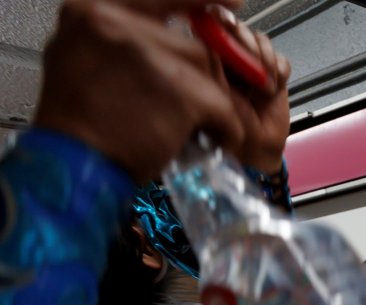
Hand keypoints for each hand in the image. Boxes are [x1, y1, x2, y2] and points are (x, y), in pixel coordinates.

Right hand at [35, 0, 245, 181]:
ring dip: (210, 104)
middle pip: (190, 45)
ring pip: (208, 74)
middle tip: (194, 107)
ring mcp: (151, 56)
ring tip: (189, 127)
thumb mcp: (84, 57)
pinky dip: (225, 127)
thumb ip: (122, 37)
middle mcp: (117, 24)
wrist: (74, 167)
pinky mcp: (181, 92)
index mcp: (91, 11)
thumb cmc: (80, 124)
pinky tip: (211, 138)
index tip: (230, 3)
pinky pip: (223, 106)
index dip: (195, 3)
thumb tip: (173, 34)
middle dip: (201, 80)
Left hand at [221, 23, 291, 171]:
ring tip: (266, 85)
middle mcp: (231, 61)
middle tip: (255, 65)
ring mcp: (253, 67)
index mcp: (211, 64)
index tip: (231, 39)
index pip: (214, 31)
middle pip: (240, 30)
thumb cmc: (232, 132)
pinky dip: (281, 69)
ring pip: (262, 41)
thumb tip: (209, 41)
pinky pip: (281, 59)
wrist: (258, 150)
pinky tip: (276, 86)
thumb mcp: (216, 98)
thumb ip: (212, 68)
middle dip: (250, 45)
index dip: (226, 30)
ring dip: (267, 60)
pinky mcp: (274, 75)